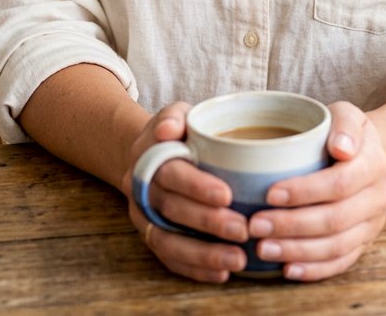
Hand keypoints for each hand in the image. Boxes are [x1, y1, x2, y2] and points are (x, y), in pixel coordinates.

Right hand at [123, 101, 249, 283]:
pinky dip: (194, 269)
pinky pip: (170, 258)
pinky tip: (222, 272)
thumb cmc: (175, 132)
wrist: (145, 153)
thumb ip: (175, 116)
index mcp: (148, 157)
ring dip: (204, 254)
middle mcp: (142, 190)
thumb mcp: (176, 113)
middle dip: (208, 222)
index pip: (171, 172)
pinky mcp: (151, 237)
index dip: (196, 186)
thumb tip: (168, 129)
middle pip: (173, 210)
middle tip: (243, 229)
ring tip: (237, 259)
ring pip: (168, 241)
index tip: (227, 195)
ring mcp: (144, 217)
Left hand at [247, 100, 385, 281]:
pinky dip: (314, 269)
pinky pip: (341, 262)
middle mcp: (378, 198)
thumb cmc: (345, 131)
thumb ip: (344, 124)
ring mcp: (372, 224)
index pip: (339, 183)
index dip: (304, 192)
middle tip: (255, 226)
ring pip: (337, 247)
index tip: (269, 194)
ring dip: (297, 251)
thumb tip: (341, 147)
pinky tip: (287, 269)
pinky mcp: (364, 243)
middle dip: (292, 226)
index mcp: (374, 164)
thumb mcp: (347, 113)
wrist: (371, 154)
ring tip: (263, 249)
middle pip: (335, 220)